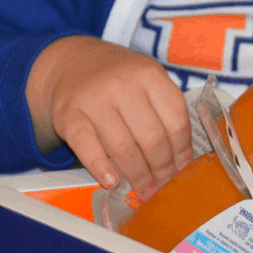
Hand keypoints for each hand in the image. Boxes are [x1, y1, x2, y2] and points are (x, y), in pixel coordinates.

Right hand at [27, 36, 192, 192]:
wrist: (74, 63)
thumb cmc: (119, 78)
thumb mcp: (147, 81)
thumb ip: (165, 112)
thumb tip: (182, 160)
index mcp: (150, 74)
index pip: (176, 121)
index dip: (182, 151)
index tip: (182, 170)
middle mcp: (123, 84)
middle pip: (152, 138)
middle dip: (161, 169)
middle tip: (163, 185)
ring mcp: (94, 99)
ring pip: (124, 149)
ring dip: (138, 176)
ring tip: (144, 190)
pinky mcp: (69, 115)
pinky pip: (88, 149)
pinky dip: (102, 169)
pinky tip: (112, 183)